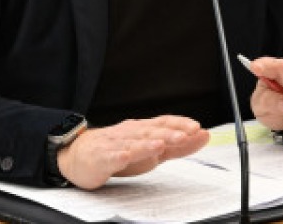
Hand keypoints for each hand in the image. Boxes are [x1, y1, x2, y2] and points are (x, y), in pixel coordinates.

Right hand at [57, 115, 208, 189]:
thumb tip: (203, 136)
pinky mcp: (100, 158)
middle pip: (150, 131)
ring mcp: (115, 144)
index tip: (197, 127)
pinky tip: (126, 156)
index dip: (180, 124)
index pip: (164, 122)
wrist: (79, 155)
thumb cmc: (120, 151)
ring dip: (147, 143)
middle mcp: (130, 133)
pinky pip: (110, 157)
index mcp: (143, 130)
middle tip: (185, 134)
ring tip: (161, 144)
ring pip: (132, 143)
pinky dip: (118, 156)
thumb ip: (178, 146)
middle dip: (168, 133)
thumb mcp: (153, 150)